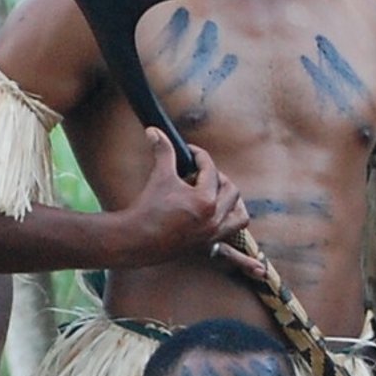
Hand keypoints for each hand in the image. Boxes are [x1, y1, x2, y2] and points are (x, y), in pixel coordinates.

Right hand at [110, 133, 247, 265]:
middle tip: (203, 172)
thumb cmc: (148, 208)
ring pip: (239, 216)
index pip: (211, 170)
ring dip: (233, 202)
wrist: (136, 240)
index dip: (200, 156)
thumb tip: (155, 130)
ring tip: (219, 194)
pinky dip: (228, 221)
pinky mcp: (207, 244)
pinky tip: (214, 213)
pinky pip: (230, 232)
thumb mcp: (159, 176)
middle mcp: (214, 218)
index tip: (191, 151)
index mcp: (205, 200)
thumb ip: (162, 151)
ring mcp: (212, 233)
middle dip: (219, 177)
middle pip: (231, 190)